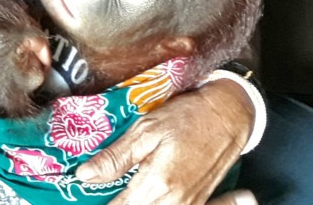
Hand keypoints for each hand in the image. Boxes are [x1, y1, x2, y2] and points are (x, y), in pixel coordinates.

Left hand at [75, 79, 255, 204]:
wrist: (230, 115)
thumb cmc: (188, 117)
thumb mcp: (147, 129)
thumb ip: (116, 157)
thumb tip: (84, 176)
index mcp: (157, 184)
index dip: (99, 203)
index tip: (82, 198)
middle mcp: (174, 202)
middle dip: (116, 202)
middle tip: (102, 192)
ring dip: (132, 202)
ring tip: (119, 192)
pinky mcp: (198, 204)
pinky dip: (152, 203)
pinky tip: (143, 196)